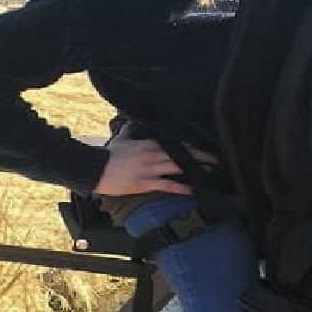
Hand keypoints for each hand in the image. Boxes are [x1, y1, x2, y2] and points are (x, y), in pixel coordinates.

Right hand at [91, 135, 217, 196]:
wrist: (95, 169)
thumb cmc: (108, 155)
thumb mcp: (120, 140)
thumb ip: (129, 130)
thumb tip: (130, 121)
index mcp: (148, 143)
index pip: (175, 142)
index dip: (191, 146)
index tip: (203, 147)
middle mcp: (152, 154)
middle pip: (181, 153)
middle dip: (200, 156)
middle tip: (216, 159)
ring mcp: (149, 169)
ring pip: (178, 167)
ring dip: (195, 169)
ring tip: (210, 171)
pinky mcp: (145, 183)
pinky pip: (167, 185)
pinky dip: (182, 187)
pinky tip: (193, 190)